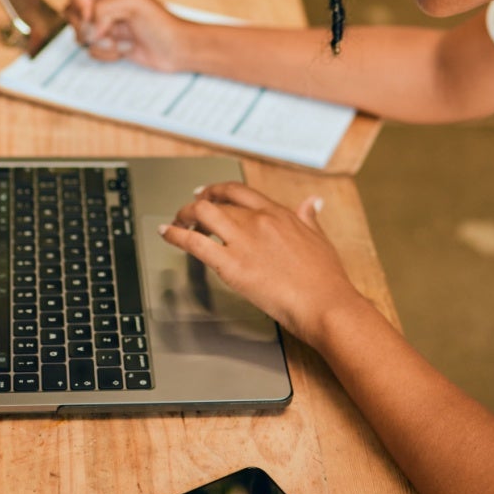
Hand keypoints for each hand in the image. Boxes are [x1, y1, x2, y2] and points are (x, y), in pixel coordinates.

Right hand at [66, 0, 190, 71]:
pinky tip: (126, 49)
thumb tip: (88, 26)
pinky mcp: (109, 44)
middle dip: (87, 28)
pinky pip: (92, 51)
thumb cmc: (161, 23)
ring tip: (121, 41)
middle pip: (72, 14)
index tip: (91, 18)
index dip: (79, 6)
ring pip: (81, 35)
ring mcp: (106, 25)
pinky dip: (107, 53)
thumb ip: (103, 8)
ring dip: (101, 43)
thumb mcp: (133, 5)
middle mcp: (105, 5)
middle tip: (106, 33)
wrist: (176, 49)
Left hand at [159, 182, 365, 344]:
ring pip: (202, 213)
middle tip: (187, 211)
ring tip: (175, 224)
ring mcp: (243, 240)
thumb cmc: (326, 279)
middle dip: (196, 204)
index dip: (219, 189)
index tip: (208, 193)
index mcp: (278, 214)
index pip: (241, 191)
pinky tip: (167, 234)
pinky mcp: (231, 265)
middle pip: (217, 201)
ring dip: (183, 215)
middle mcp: (258, 221)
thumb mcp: (320, 239)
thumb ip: (309, 218)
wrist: (325, 304)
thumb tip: (312, 202)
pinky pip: (194, 242)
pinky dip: (175, 235)